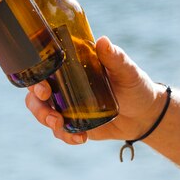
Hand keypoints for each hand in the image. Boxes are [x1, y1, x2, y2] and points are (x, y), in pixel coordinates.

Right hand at [25, 36, 167, 144]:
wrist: (145, 114)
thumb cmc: (135, 85)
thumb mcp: (126, 70)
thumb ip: (115, 57)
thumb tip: (103, 41)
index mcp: (70, 67)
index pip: (43, 68)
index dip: (35, 77)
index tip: (43, 88)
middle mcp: (63, 85)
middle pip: (35, 94)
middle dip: (37, 105)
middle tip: (51, 113)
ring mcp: (66, 106)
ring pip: (42, 112)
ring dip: (46, 121)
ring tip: (60, 126)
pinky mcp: (73, 124)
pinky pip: (60, 131)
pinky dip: (65, 136)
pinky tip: (80, 139)